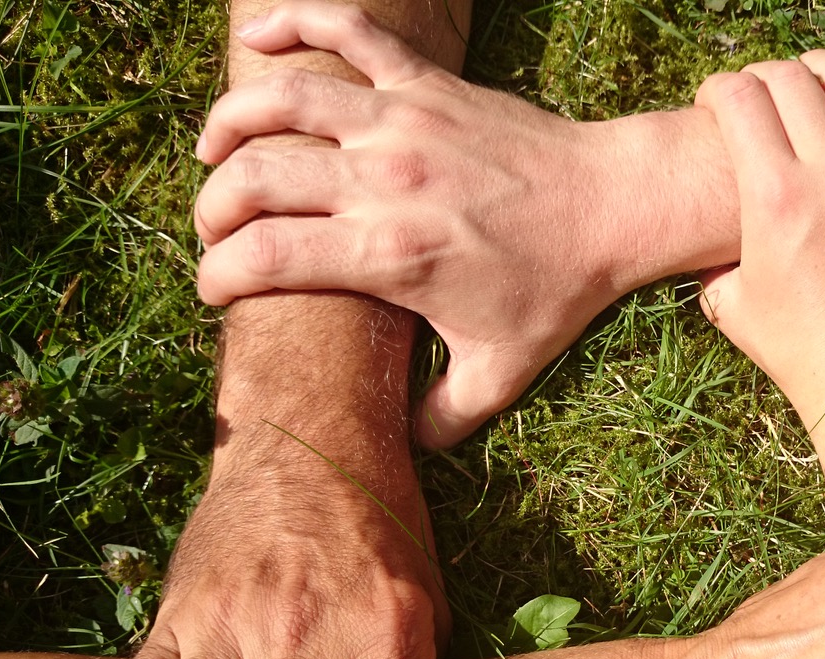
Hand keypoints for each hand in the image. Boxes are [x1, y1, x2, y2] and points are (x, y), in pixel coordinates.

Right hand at [193, 0, 660, 447]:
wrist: (612, 206)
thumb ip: (441, 418)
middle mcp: (385, 181)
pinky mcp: (427, 82)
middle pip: (253, 176)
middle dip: (212, 208)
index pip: (265, 256)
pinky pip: (348, 30)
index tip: (215, 289)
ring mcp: (403, 120)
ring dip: (229, 122)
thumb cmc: (556, 290)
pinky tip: (261, 39)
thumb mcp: (500, 373)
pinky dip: (294, 21)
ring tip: (213, 152)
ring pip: (282, 99)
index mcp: (392, 254)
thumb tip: (398, 449)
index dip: (219, 273)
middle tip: (213, 232)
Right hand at [694, 32, 824, 422]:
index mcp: (773, 198)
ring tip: (807, 75)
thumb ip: (709, 257)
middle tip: (756, 96)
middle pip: (789, 80)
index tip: (714, 103)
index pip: (739, 100)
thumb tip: (704, 233)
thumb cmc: (802, 354)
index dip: (718, 89)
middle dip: (761, 76)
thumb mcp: (728, 306)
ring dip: (819, 64)